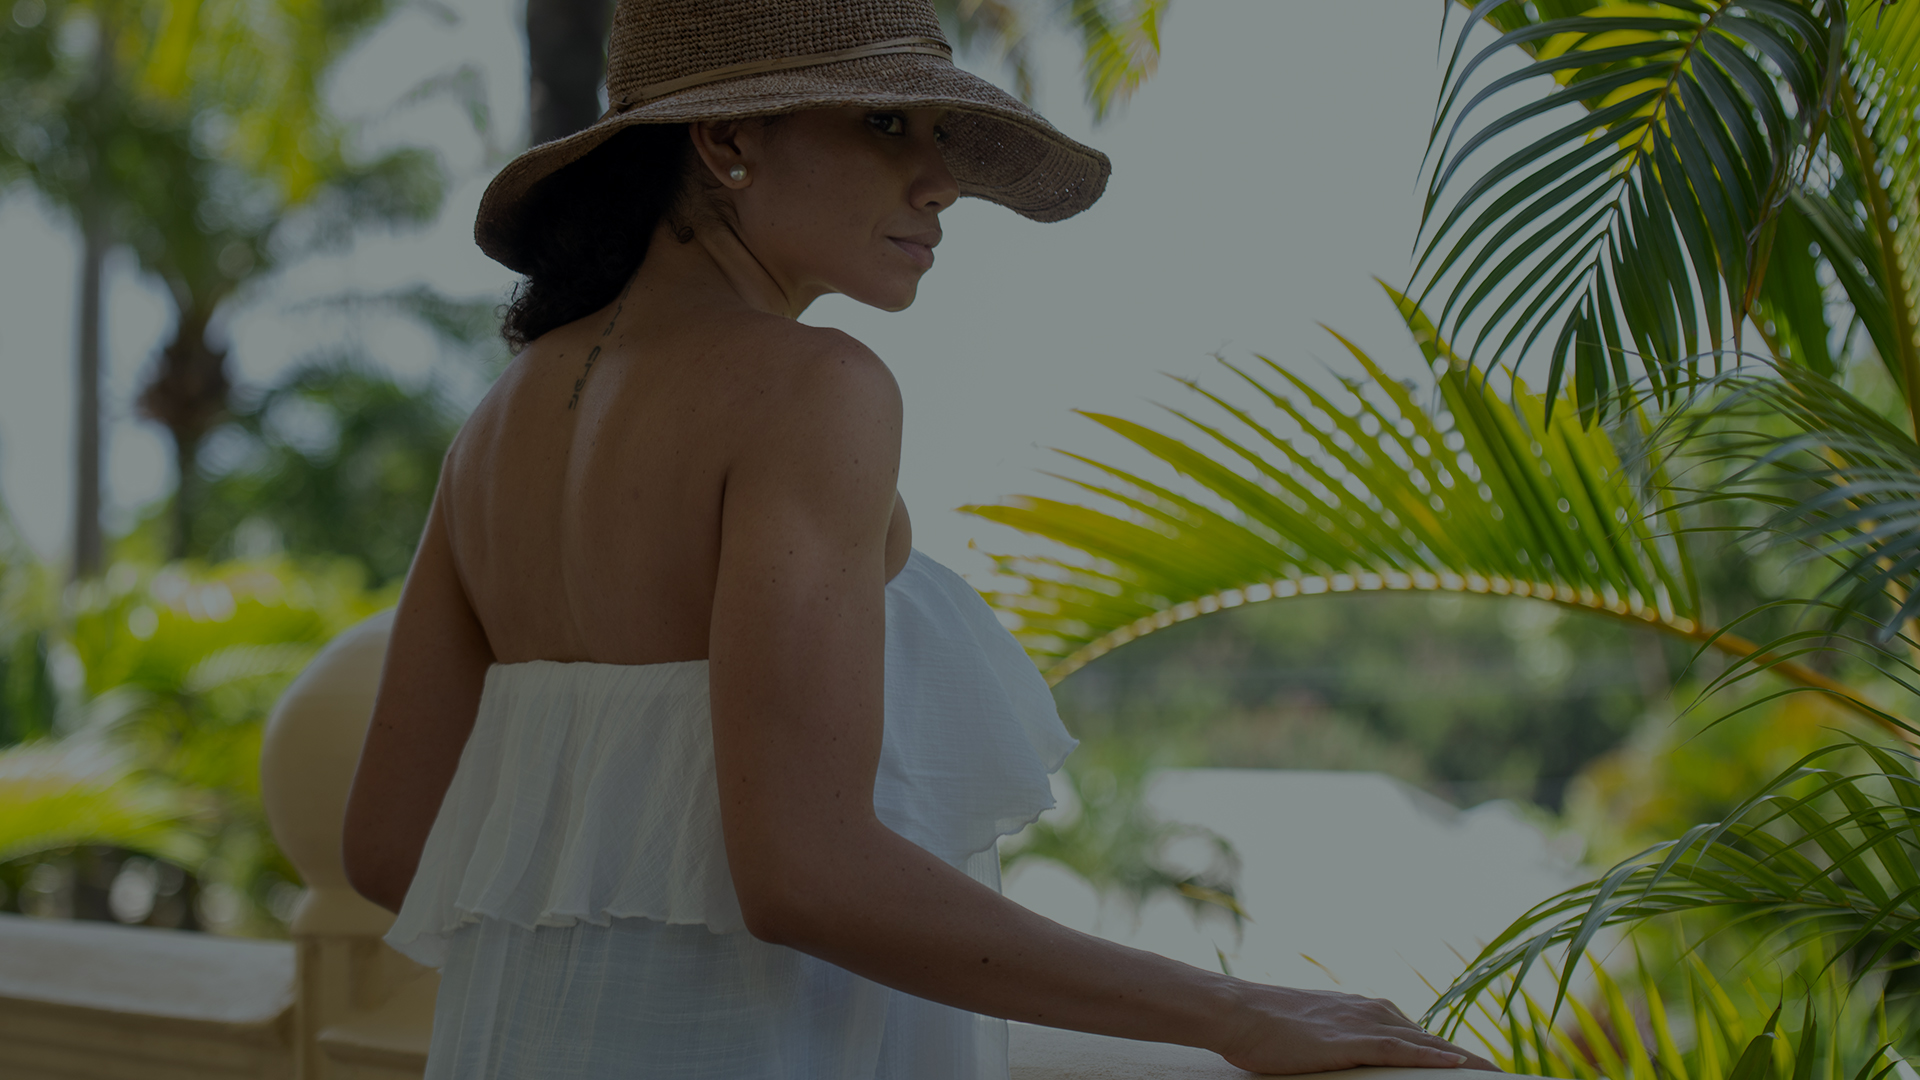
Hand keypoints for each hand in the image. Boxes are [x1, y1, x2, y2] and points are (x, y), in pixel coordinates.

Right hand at [1212, 984, 1501, 1074]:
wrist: (1240, 1011)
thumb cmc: (1267, 1025)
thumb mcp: (1314, 1032)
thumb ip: (1341, 1042)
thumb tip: (1346, 1055)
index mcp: (1366, 1011)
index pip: (1419, 1035)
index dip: (1449, 1053)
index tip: (1478, 1069)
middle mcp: (1374, 1011)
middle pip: (1431, 1039)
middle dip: (1466, 1060)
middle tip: (1499, 1076)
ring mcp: (1365, 1024)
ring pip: (1425, 1043)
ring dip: (1461, 1060)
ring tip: (1494, 1074)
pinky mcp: (1352, 1042)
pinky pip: (1402, 1051)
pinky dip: (1432, 1057)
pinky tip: (1459, 1066)